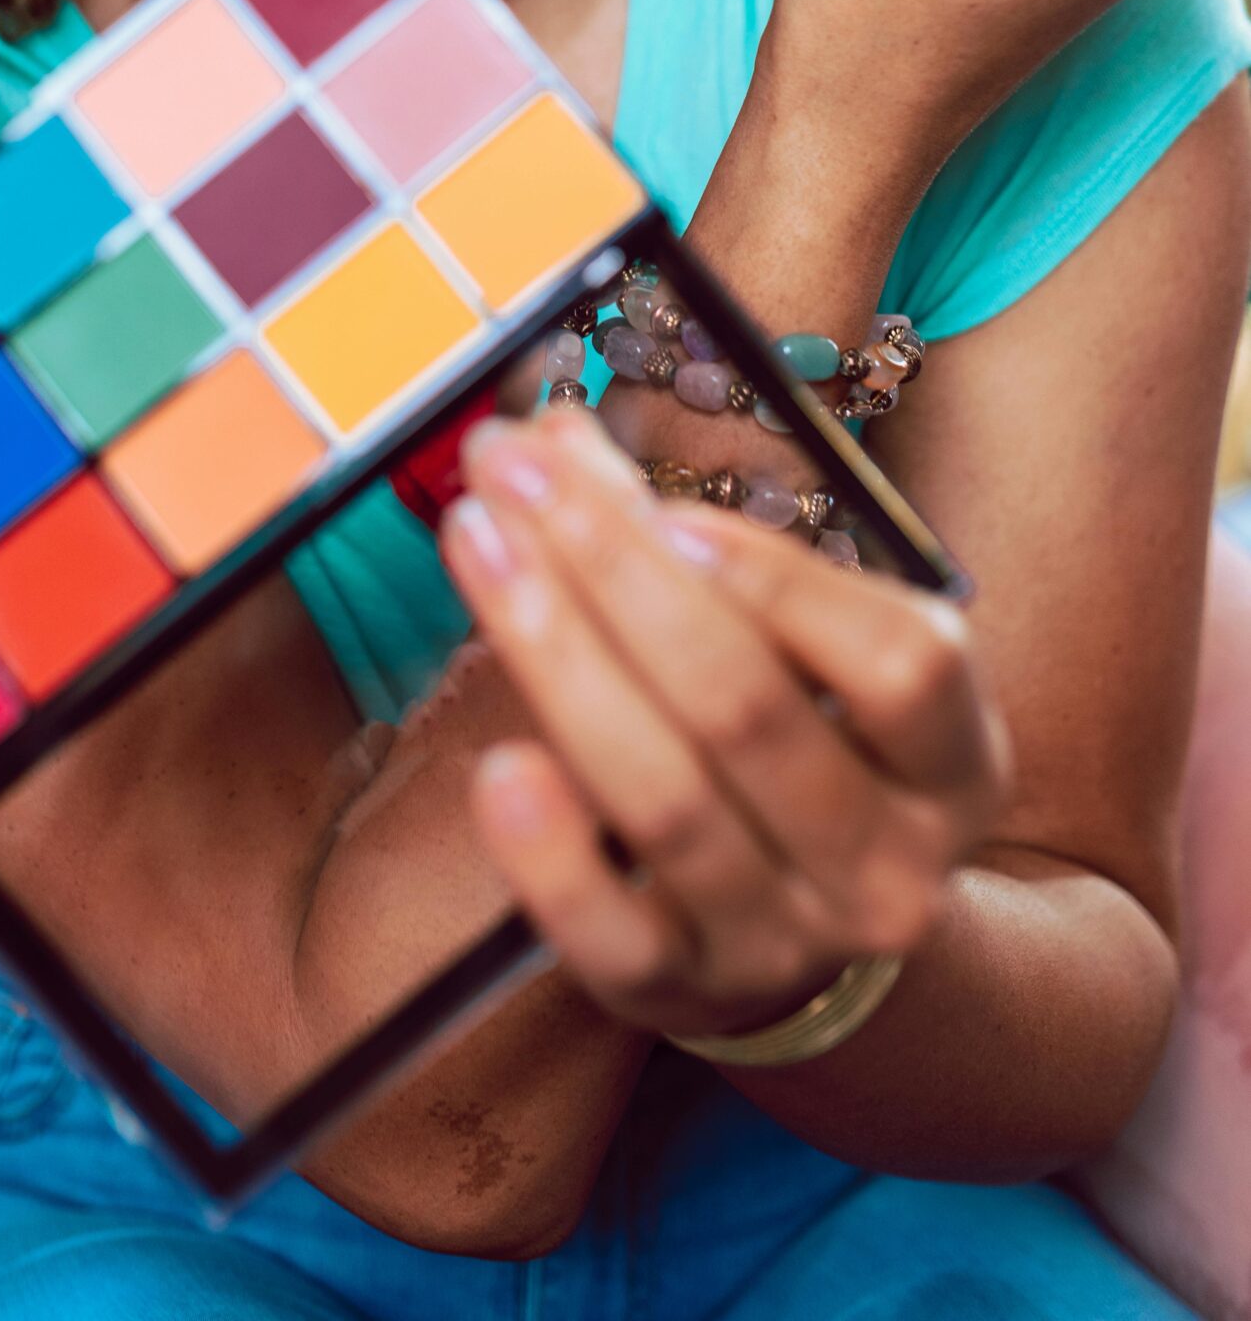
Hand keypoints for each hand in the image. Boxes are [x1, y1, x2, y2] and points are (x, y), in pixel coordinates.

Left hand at [439, 411, 1004, 1041]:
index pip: (899, 666)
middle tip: (515, 470)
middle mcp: (888, 863)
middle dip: (615, 569)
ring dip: (557, 656)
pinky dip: (549, 853)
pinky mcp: (680, 994)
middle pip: (748, 709)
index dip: (779, 584)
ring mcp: (786, 942)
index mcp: (951, 760)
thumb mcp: (805, 652)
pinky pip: (610, 933)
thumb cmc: (797, 746)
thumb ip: (692, 543)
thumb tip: (553, 437)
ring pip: (667, 798)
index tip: (662, 505)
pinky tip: (497, 765)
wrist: (810, 936)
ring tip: (479, 545)